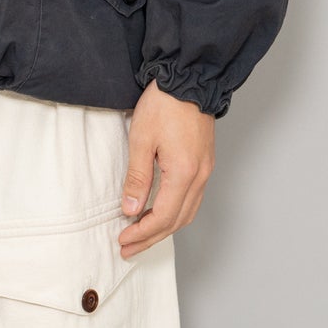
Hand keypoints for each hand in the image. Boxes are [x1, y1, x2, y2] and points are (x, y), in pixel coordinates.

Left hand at [117, 85, 215, 254]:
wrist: (189, 79)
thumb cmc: (164, 104)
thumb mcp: (141, 139)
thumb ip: (137, 178)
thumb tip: (132, 209)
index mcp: (184, 173)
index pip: (163, 216)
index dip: (142, 233)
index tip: (123, 239)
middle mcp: (199, 176)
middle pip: (177, 221)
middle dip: (151, 238)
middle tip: (128, 248)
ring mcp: (205, 170)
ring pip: (187, 212)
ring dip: (164, 228)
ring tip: (141, 236)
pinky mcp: (204, 162)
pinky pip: (192, 199)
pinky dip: (175, 213)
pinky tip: (161, 213)